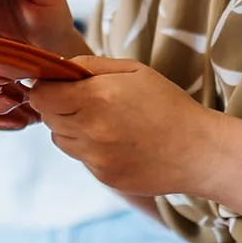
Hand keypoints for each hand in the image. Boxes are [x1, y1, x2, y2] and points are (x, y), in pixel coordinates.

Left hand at [27, 57, 217, 194]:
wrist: (200, 151)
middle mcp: (91, 131)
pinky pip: (81, 158)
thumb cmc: (168, 104)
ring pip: (60, 140)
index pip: (41, 95)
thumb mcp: (133, 70)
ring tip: (105, 121)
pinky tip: (119, 142)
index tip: (59, 84)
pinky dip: (90, 148)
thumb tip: (56, 68)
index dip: (46, 87)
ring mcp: (96, 158)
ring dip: (72, 128)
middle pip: (47, 118)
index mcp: (96, 98)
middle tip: (86, 101)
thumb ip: (90, 65)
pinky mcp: (103, 177)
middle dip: (58, 106)